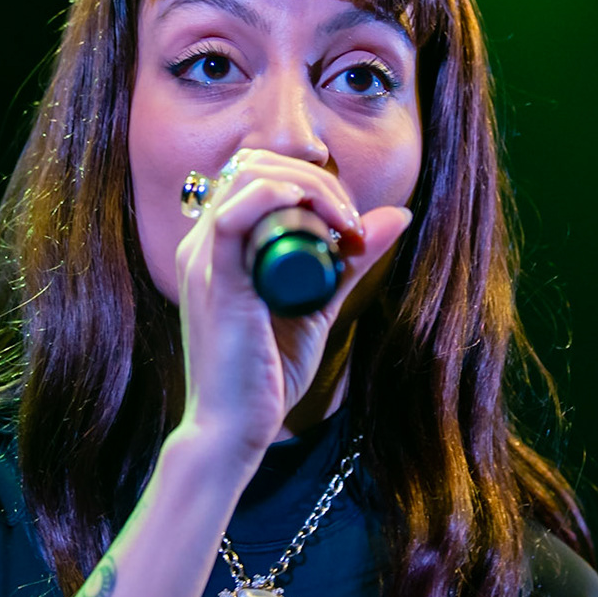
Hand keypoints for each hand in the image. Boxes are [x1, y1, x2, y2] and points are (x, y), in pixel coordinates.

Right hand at [173, 148, 413, 452]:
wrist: (234, 431)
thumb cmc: (266, 374)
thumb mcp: (318, 306)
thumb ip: (350, 263)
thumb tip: (395, 216)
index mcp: (218, 245)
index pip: (255, 172)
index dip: (308, 178)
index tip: (350, 220)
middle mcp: (202, 244)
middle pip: (255, 165)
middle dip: (316, 180)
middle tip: (352, 222)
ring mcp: (204, 261)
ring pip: (249, 178)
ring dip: (309, 187)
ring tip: (342, 224)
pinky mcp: (216, 285)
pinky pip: (233, 218)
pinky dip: (274, 197)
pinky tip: (309, 207)